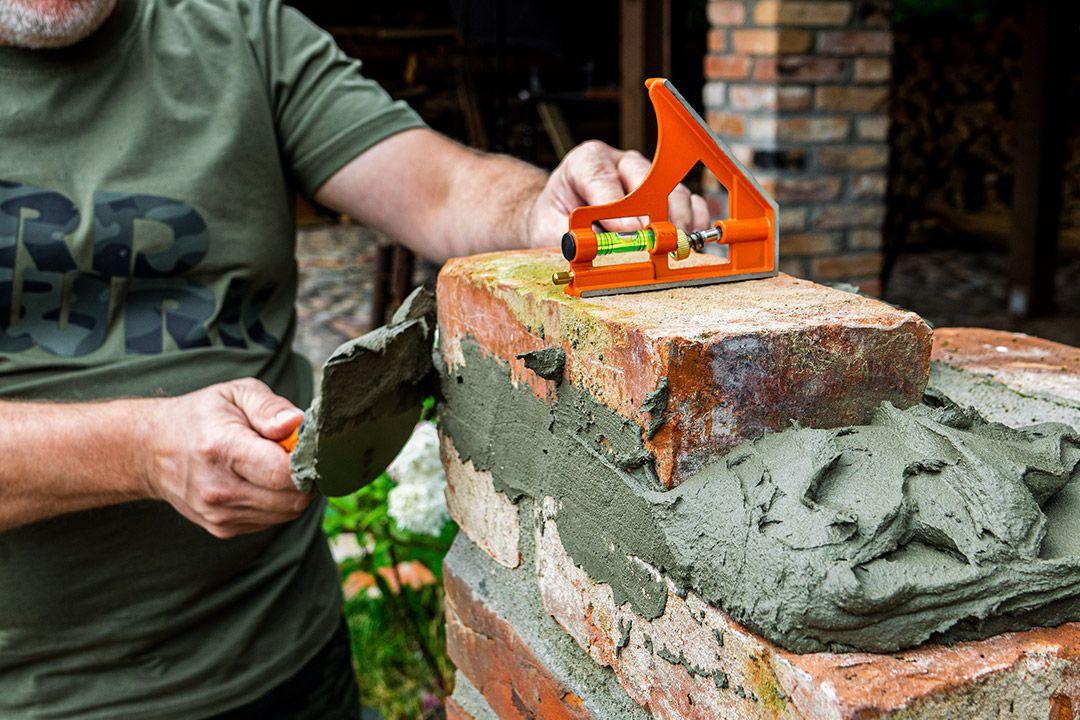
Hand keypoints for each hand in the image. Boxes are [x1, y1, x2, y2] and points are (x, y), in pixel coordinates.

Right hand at [139, 378, 310, 538]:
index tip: (309, 446)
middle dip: (306, 477)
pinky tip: (262, 481)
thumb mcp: (236, 393)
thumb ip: (270, 407)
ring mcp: (219, 514)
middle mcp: (218, 488)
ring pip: (287, 513)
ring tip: (277, 465)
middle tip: (297, 455)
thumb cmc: (201, 417)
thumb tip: (296, 424)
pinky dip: (278, 502)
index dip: (308, 461)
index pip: (283, 471)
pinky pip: (272, 521)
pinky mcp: (223, 529)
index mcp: (222, 449)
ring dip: (294, 491)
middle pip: (292, 498)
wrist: (153, 450)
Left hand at [526, 140, 711, 247]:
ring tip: (674, 247)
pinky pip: (690, 200)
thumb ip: (574, 236)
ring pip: (672, 189)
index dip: (616, 205)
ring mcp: (647, 176)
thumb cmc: (556, 222)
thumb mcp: (552, 228)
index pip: (602, 175)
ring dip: (677, 220)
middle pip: (646, 178)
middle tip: (657, 242)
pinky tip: (690, 240)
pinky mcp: (666, 193)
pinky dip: (695, 220)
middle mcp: (620, 163)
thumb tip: (601, 249)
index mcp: (587, 162)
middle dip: (653, 213)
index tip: (626, 232)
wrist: (558, 220)